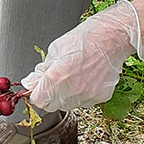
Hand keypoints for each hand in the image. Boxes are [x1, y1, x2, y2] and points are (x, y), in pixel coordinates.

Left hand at [21, 0, 143, 111]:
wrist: (113, 37)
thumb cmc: (86, 38)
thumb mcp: (55, 50)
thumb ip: (41, 70)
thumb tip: (31, 82)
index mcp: (57, 77)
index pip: (38, 100)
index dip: (36, 93)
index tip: (37, 87)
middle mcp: (72, 90)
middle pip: (51, 106)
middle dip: (48, 95)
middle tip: (54, 80)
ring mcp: (87, 95)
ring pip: (68, 105)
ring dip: (65, 95)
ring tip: (72, 76)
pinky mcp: (100, 97)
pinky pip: (84, 101)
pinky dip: (80, 93)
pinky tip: (85, 78)